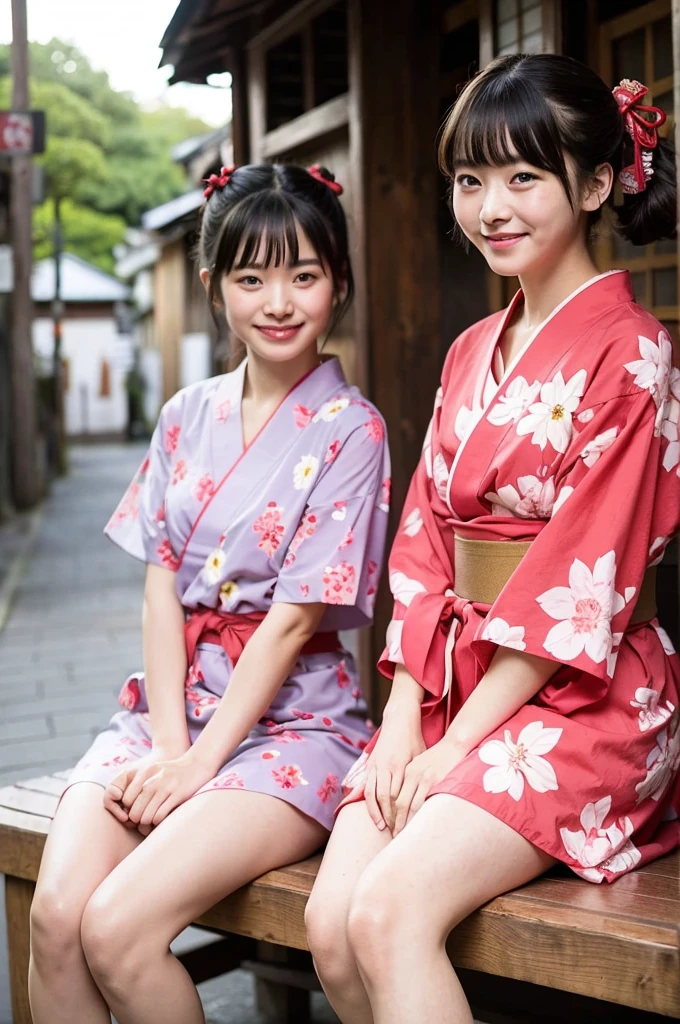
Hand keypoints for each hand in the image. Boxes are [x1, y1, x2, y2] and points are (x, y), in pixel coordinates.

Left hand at [110, 751, 214, 830]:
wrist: (198, 763)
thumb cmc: (174, 771)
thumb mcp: (155, 770)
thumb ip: (141, 783)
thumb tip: (128, 806)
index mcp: (146, 773)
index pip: (127, 799)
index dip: (128, 809)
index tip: (135, 811)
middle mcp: (154, 780)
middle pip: (135, 810)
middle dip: (136, 820)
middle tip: (141, 822)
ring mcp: (167, 787)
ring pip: (146, 816)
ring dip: (147, 823)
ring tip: (150, 822)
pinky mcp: (178, 795)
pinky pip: (160, 816)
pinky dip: (158, 821)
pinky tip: (160, 819)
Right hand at [364, 704, 425, 832]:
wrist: (399, 719)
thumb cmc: (415, 739)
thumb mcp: (422, 756)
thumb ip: (420, 776)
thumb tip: (427, 798)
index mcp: (400, 765)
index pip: (398, 796)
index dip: (401, 813)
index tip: (406, 827)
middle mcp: (385, 766)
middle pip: (384, 798)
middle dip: (389, 817)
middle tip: (394, 832)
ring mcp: (376, 765)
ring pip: (372, 793)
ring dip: (375, 812)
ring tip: (381, 826)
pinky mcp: (370, 764)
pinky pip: (366, 786)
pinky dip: (368, 801)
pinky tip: (372, 811)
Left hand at [392, 737, 466, 835]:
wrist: (455, 744)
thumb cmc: (441, 757)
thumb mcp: (422, 764)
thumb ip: (414, 779)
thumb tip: (408, 798)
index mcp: (407, 771)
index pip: (394, 796)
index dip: (390, 812)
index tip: (390, 825)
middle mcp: (412, 774)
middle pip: (398, 803)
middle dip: (395, 821)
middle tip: (394, 835)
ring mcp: (422, 778)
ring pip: (409, 805)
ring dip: (404, 822)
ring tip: (403, 835)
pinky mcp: (433, 781)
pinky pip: (422, 803)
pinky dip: (417, 817)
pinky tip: (417, 826)